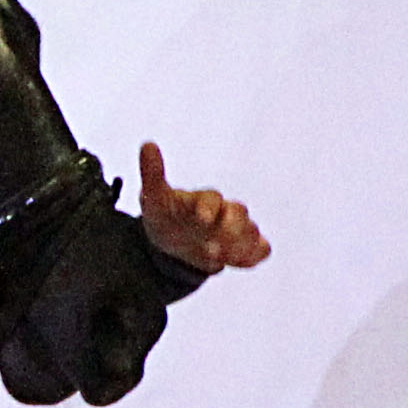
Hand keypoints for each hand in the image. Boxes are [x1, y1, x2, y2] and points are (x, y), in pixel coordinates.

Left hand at [138, 141, 269, 271]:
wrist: (172, 239)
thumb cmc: (165, 213)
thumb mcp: (153, 198)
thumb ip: (153, 174)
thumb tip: (148, 144)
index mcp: (203, 199)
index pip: (211, 198)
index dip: (207, 207)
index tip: (201, 218)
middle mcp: (224, 211)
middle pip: (238, 214)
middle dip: (230, 228)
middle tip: (213, 247)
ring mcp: (236, 229)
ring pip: (251, 232)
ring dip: (240, 245)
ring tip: (221, 257)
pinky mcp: (243, 247)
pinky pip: (260, 249)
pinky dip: (255, 255)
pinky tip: (241, 262)